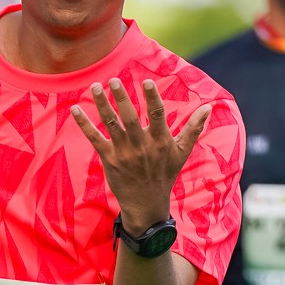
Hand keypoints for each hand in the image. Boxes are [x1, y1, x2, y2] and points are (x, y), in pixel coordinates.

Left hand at [70, 78, 210, 232]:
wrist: (146, 205)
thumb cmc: (165, 175)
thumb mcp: (181, 153)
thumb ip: (194, 128)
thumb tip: (209, 107)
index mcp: (160, 141)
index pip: (157, 115)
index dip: (152, 98)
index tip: (147, 82)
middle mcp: (141, 146)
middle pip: (130, 118)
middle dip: (122, 98)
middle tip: (114, 80)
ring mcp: (124, 153)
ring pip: (112, 124)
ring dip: (102, 105)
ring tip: (96, 86)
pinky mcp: (109, 159)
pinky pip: (95, 139)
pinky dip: (84, 124)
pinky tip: (75, 109)